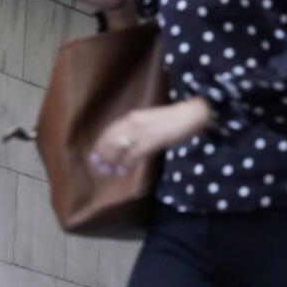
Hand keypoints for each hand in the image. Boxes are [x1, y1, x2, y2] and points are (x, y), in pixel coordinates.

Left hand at [89, 98, 211, 174]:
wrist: (191, 114)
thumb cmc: (174, 117)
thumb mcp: (151, 119)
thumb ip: (139, 128)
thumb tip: (129, 141)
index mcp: (133, 116)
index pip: (110, 131)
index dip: (100, 143)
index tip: (95, 154)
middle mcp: (134, 123)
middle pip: (111, 140)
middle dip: (103, 154)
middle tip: (98, 166)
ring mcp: (142, 132)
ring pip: (119, 148)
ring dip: (111, 161)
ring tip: (107, 171)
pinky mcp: (151, 141)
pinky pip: (133, 155)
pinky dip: (125, 164)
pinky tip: (122, 171)